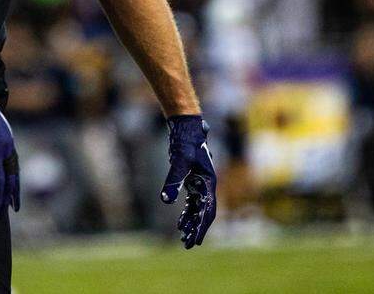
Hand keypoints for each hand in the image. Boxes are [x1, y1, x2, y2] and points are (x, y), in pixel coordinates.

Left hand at [160, 115, 216, 248]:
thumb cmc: (186, 143)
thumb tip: (165, 200)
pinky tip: (181, 222)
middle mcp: (207, 186)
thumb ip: (173, 181)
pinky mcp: (192, 181)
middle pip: (203, 214)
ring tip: (183, 237)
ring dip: (191, 223)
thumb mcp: (179, 162)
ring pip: (197, 209)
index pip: (208, 212)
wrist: (186, 128)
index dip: (202, 227)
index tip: (196, 241)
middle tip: (188, 245)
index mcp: (208, 184)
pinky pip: (192, 202)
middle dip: (196, 230)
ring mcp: (200, 184)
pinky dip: (187, 213)